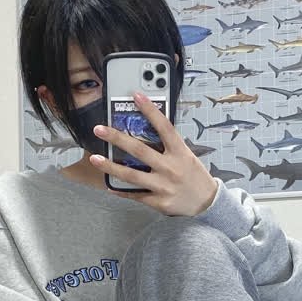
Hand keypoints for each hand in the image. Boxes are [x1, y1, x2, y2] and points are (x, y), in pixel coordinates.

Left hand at [89, 91, 217, 216]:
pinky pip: (135, 195)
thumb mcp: (187, 156)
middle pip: (140, 150)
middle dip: (117, 138)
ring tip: (95, 159)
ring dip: (110, 166)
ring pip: (131, 175)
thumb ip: (169, 145)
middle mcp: (170, 168)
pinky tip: (109, 185)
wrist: (206, 204)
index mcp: (180, 152)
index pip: (164, 127)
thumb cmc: (195, 177)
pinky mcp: (158, 201)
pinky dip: (121, 191)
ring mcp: (163, 186)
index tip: (136, 96)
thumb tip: (148, 130)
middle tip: (100, 129)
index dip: (150, 110)